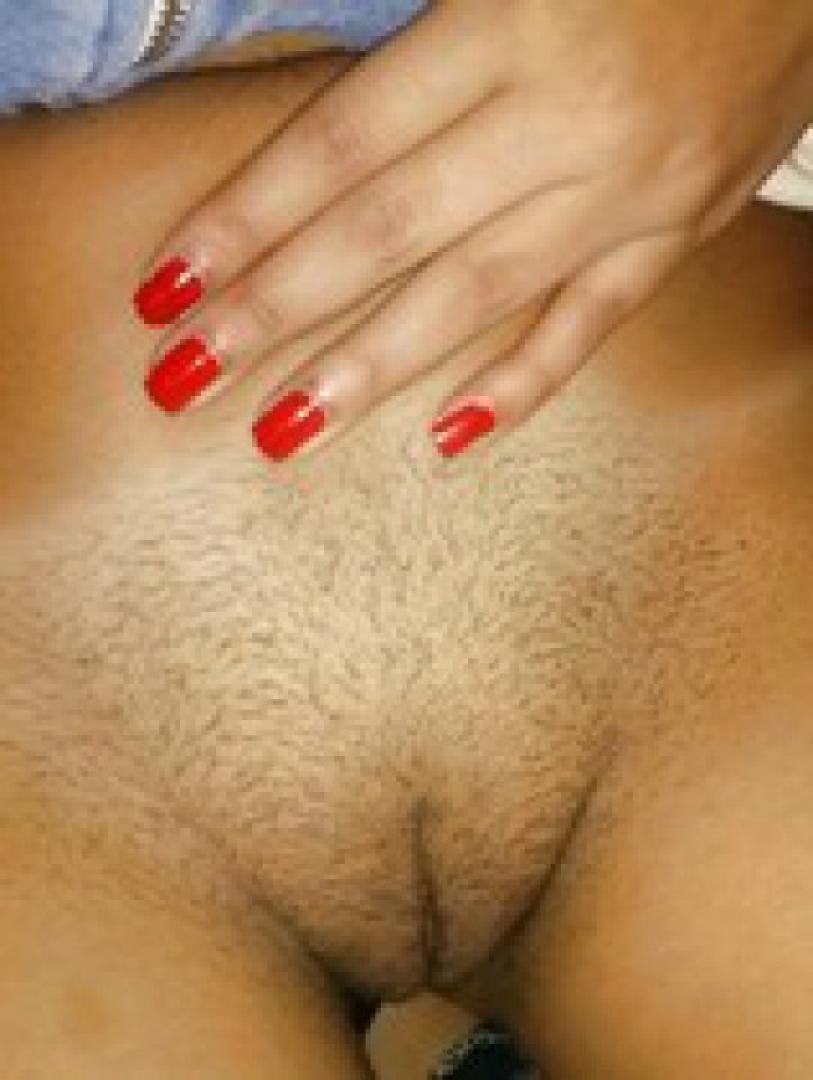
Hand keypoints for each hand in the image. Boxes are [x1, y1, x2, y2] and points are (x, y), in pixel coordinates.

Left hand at [133, 0, 812, 464]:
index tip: (170, 287)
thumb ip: (421, 46)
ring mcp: (630, 189)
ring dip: (369, 369)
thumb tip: (311, 148)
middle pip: (389, 232)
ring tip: (282, 432)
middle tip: (183, 378)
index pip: (345, 143)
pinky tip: (443, 438)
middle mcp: (567, 118)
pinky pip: (591, 325)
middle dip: (275, 309)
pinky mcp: (681, 232)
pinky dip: (519, 386)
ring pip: (477, 294)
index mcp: (512, 22)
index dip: (247, 217)